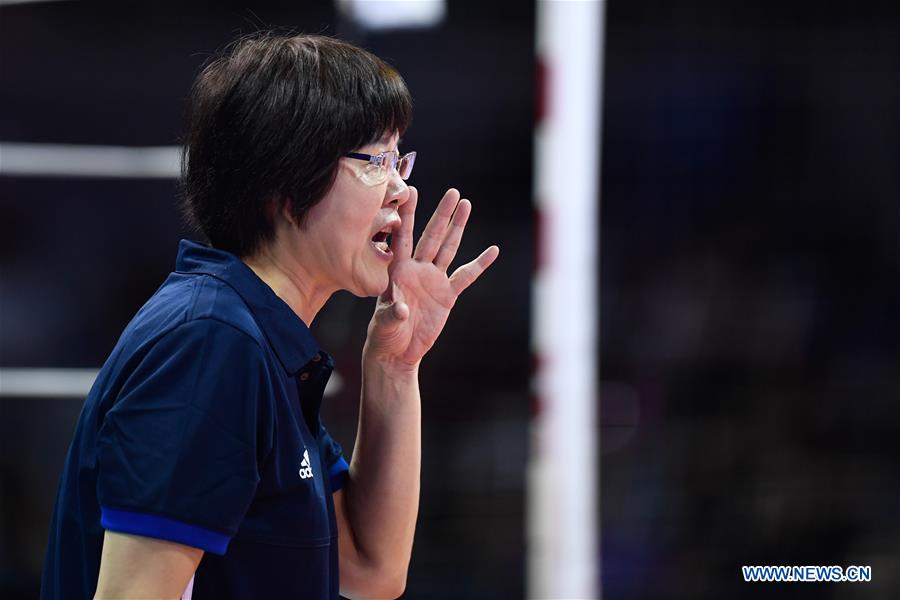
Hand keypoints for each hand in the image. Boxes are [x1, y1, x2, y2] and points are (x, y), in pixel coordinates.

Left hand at [364, 187, 498, 370]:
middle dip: (442, 215)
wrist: (397, 351)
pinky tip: (493, 251)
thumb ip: (391, 314)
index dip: (407, 215)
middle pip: (431, 236)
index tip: (411, 191)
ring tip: (467, 205)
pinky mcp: (447, 295)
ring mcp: (433, 280)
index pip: (402, 237)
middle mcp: (416, 269)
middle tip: (453, 193)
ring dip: (457, 228)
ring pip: (448, 248)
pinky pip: (466, 276)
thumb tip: (400, 308)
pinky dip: (480, 264)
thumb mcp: (382, 324)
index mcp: (397, 271)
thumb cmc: (383, 335)